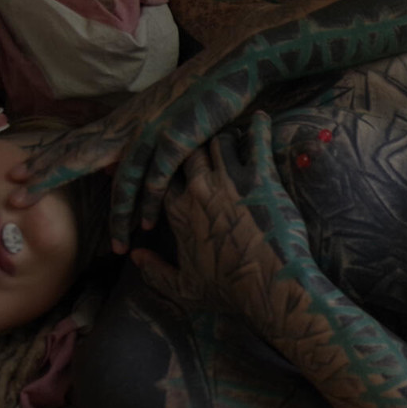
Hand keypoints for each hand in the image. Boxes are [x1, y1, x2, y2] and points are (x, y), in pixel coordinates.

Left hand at [7, 46, 262, 251]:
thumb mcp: (159, 115)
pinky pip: (160, 177)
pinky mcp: (179, 138)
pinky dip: (154, 202)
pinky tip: (151, 224)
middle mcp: (129, 126)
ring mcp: (153, 132)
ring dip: (117, 214)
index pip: (74, 141)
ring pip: (123, 179)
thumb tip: (117, 167)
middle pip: (81, 155)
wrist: (232, 63)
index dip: (46, 158)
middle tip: (16, 197)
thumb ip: (135, 140)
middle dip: (48, 177)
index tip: (17, 173)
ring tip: (114, 245)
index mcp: (123, 121)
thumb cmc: (198, 91)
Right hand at [130, 111, 311, 327]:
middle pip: (184, 150)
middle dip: (189, 141)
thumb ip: (155, 271)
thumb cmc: (230, 291)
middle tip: (197, 131)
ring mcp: (229, 180)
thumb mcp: (184, 288)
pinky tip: (261, 117)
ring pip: (216, 139)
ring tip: (228, 128)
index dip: (158, 164)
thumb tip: (135, 255)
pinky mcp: (261, 177)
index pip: (158, 176)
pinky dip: (259, 126)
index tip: (162, 154)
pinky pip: (256, 141)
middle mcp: (198, 189)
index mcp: (177, 211)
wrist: (271, 287)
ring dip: (220, 134)